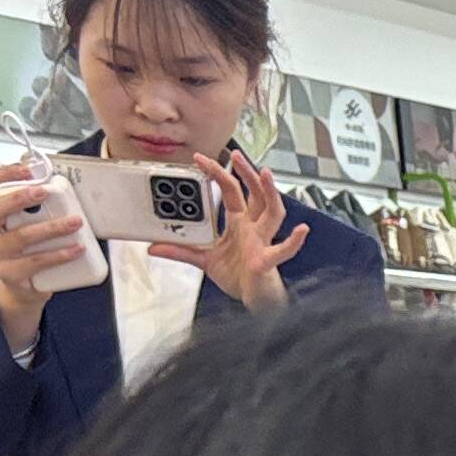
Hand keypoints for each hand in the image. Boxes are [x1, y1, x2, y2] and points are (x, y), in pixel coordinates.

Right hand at [0, 168, 92, 346]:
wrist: (24, 287)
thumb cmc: (28, 248)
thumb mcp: (26, 223)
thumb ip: (33, 204)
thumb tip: (56, 179)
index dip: (2, 176)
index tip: (26, 170)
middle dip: (20, 198)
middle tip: (45, 191)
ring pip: (21, 236)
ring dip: (51, 227)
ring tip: (76, 222)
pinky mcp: (8, 274)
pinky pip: (35, 262)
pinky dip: (58, 254)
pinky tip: (76, 249)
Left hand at [148, 146, 308, 310]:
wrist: (253, 300)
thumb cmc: (238, 276)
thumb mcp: (204, 260)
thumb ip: (181, 251)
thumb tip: (153, 247)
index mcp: (239, 223)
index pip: (232, 191)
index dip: (219, 173)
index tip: (202, 158)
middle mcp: (253, 228)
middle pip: (255, 194)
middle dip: (247, 173)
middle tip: (237, 155)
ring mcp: (262, 242)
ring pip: (272, 212)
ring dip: (270, 194)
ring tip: (267, 175)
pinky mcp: (267, 261)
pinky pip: (282, 250)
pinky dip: (293, 242)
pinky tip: (301, 230)